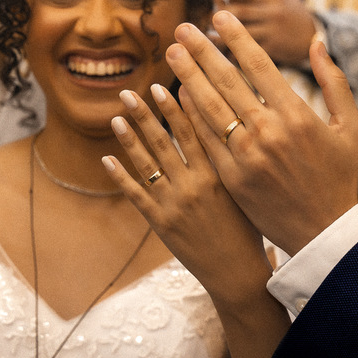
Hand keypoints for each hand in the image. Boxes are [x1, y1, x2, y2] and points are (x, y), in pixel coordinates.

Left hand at [103, 85, 270, 302]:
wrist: (238, 272)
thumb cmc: (249, 228)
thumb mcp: (244, 189)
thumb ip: (230, 159)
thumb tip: (220, 127)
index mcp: (217, 173)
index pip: (193, 131)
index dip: (176, 107)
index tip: (164, 85)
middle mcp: (193, 185)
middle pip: (165, 141)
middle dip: (145, 114)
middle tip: (130, 92)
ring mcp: (174, 204)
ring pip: (147, 164)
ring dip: (129, 138)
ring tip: (116, 117)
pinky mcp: (161, 223)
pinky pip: (136, 195)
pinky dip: (121, 176)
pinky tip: (107, 160)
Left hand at [165, 11, 357, 254]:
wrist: (324, 232)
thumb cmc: (340, 177)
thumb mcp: (350, 127)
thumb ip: (335, 81)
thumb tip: (316, 42)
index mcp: (297, 115)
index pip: (259, 64)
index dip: (236, 37)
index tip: (219, 16)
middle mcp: (268, 131)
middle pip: (226, 80)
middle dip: (201, 51)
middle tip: (182, 29)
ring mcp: (246, 156)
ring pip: (209, 107)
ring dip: (187, 77)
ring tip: (173, 54)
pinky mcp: (231, 178)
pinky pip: (204, 140)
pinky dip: (189, 116)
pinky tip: (177, 97)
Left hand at [216, 0, 316, 66]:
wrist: (316, 39)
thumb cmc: (298, 16)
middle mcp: (274, 13)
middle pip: (242, 11)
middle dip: (221, 13)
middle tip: (204, 15)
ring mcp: (273, 31)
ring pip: (244, 32)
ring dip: (224, 35)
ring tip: (207, 36)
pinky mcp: (273, 48)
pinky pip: (251, 50)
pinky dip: (236, 53)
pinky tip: (223, 53)